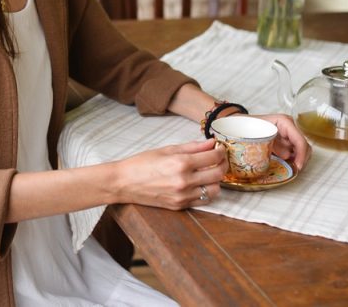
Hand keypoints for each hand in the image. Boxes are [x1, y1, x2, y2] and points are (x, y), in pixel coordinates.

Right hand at [113, 139, 228, 209]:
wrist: (124, 183)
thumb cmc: (142, 163)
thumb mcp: (167, 149)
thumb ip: (192, 147)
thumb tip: (211, 143)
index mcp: (181, 163)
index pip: (213, 157)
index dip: (221, 151)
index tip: (220, 148)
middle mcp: (184, 181)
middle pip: (218, 174)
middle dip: (223, 164)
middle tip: (220, 158)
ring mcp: (183, 196)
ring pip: (215, 190)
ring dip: (216, 180)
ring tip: (210, 172)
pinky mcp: (180, 205)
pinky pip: (203, 200)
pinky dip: (207, 191)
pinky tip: (201, 183)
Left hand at [253, 113, 311, 169]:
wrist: (243, 124)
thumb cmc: (249, 125)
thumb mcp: (257, 134)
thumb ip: (270, 143)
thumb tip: (286, 156)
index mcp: (284, 122)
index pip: (299, 140)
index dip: (301, 155)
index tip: (297, 167)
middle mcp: (290, 128)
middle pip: (305, 146)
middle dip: (301, 160)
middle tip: (294, 171)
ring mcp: (290, 136)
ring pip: (302, 151)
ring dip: (298, 162)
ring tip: (290, 170)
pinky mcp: (287, 143)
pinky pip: (295, 154)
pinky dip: (293, 161)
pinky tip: (286, 166)